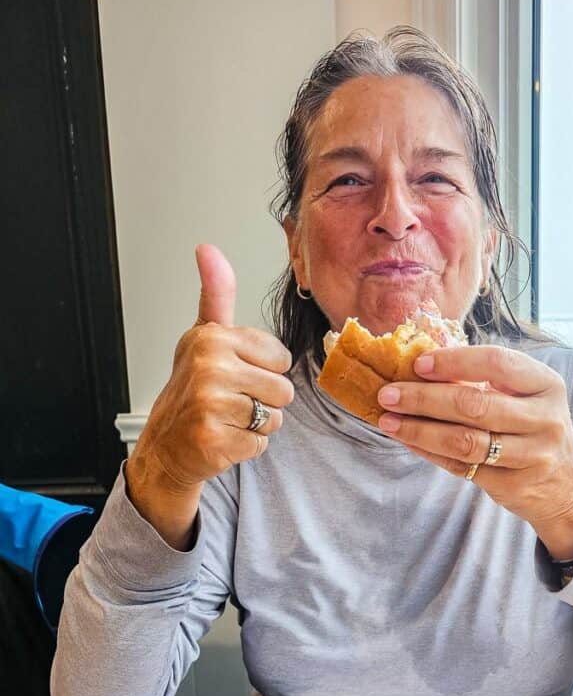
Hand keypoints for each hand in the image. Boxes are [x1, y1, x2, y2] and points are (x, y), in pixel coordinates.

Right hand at [125, 244, 293, 546]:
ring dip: (257, 425)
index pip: (281, 358)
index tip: (234, 373)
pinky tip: (222, 438)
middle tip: (230, 401)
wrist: (165, 445)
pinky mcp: (214, 438)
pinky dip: (246, 446)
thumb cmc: (191, 391)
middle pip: (283, 389)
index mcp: (212, 338)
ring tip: (227, 419)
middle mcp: (209, 367)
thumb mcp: (204, 337)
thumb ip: (216, 295)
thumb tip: (208, 249)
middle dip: (263, 401)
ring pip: (275, 417)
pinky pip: (261, 443)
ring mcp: (210, 404)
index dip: (264, 370)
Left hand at [376, 345, 572, 559]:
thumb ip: (486, 379)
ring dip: (419, 429)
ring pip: (464, 441)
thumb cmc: (534, 427)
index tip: (417, 364)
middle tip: (388, 394)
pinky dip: (429, 452)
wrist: (567, 484)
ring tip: (388, 420)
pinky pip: (461, 467)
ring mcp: (531, 456)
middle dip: (424, 398)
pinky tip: (408, 439)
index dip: (454, 361)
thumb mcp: (527, 396)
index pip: (497, 363)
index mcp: (547, 385)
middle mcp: (544, 419)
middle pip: (475, 405)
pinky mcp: (513, 485)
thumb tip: (423, 364)